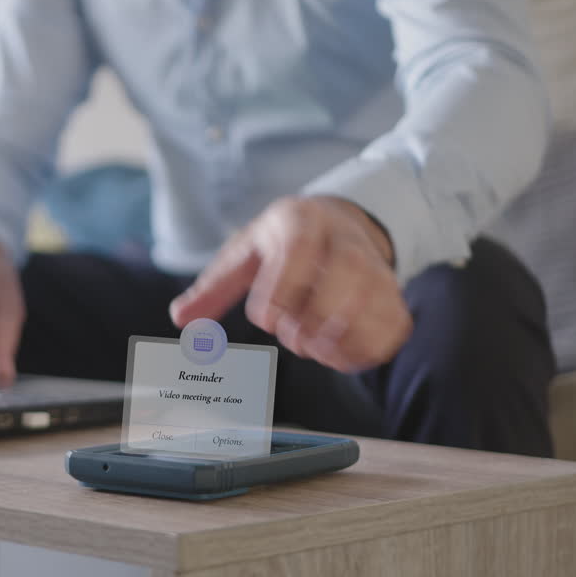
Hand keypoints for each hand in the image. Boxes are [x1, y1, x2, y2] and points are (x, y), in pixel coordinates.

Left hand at [169, 196, 411, 372]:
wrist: (340, 222)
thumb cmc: (283, 244)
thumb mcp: (245, 253)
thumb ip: (213, 288)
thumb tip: (181, 319)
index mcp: (301, 222)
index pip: (298, 252)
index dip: (280, 293)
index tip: (267, 319)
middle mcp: (345, 241)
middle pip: (346, 277)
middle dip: (313, 318)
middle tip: (291, 337)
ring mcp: (376, 267)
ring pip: (376, 301)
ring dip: (341, 338)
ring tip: (313, 346)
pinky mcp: (393, 296)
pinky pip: (394, 327)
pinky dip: (368, 350)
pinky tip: (339, 354)